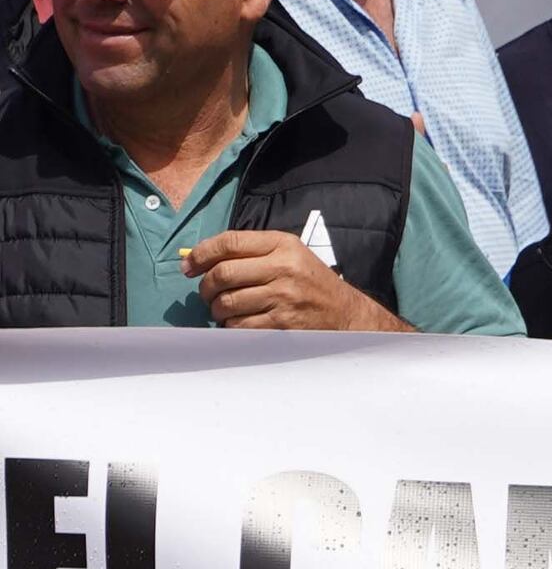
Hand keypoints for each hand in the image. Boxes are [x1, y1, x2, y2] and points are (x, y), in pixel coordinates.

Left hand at [179, 233, 404, 334]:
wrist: (346, 314)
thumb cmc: (309, 284)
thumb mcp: (289, 256)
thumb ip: (250, 253)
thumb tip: (194, 260)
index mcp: (283, 245)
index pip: (229, 242)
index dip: (201, 254)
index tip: (188, 267)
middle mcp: (284, 267)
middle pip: (222, 273)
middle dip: (206, 287)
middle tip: (209, 294)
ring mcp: (283, 296)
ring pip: (226, 303)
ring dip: (218, 310)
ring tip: (228, 310)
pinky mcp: (281, 323)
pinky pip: (237, 326)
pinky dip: (232, 327)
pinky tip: (242, 323)